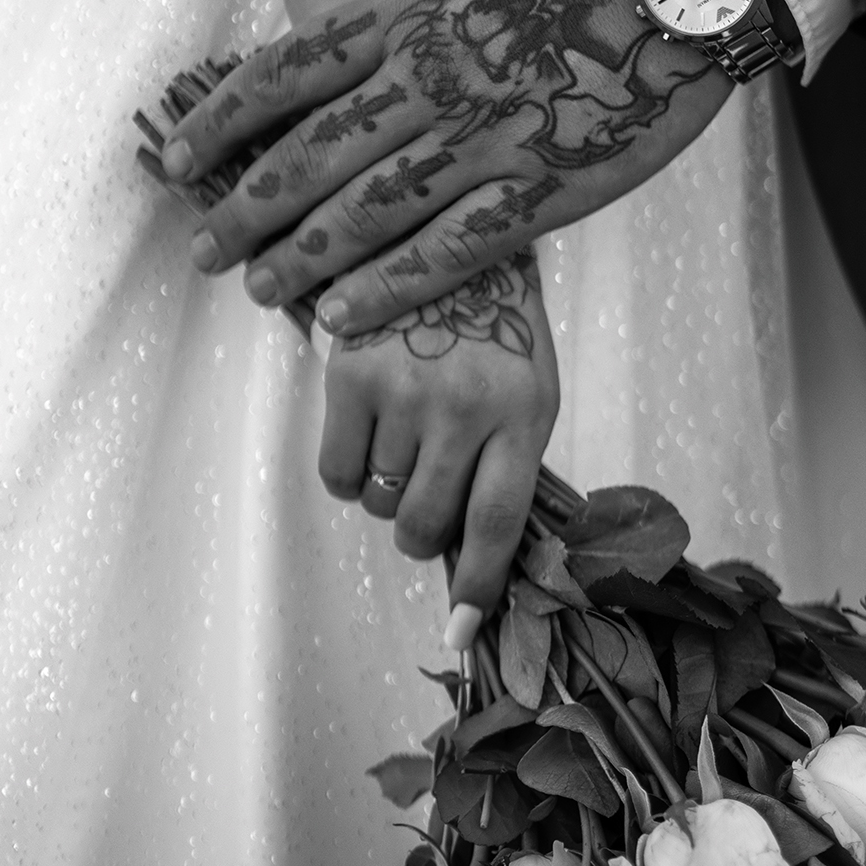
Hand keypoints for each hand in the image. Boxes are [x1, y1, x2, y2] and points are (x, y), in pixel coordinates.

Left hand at [160, 0, 730, 331]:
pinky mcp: (541, 187)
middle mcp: (428, 75)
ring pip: (364, 211)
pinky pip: (447, 252)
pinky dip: (387, 289)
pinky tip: (342, 319)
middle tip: (204, 251)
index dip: (225, 121)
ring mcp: (481, 136)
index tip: (178, 156)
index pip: (288, 72)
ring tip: (259, 292)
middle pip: (310, 154)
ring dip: (302, 259)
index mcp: (410, 7)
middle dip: (247, 208)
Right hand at [319, 250, 558, 612]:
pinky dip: (349, 476)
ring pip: (379, 503)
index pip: (495, 523)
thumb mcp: (529, 391)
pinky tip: (368, 436)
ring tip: (404, 437)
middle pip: (424, 523)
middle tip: (425, 497)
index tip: (462, 630)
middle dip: (421, 532)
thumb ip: (505, 467)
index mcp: (524, 413)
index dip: (477, 585)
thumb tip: (472, 562)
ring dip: (388, 493)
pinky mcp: (348, 375)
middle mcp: (463, 406)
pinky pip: (336, 475)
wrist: (446, 235)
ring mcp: (403, 391)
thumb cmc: (496, 330)